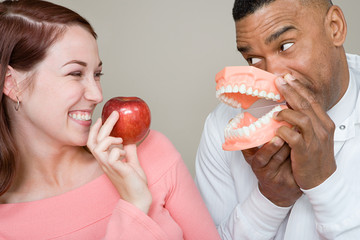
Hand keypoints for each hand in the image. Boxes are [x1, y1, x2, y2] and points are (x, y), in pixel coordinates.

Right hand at [87, 111, 151, 213]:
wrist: (139, 199)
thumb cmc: (135, 183)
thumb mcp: (132, 163)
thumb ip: (129, 151)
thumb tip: (130, 140)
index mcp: (106, 160)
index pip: (94, 142)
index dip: (96, 129)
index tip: (103, 117)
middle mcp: (104, 163)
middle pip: (95, 140)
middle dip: (104, 125)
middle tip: (115, 114)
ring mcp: (109, 167)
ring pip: (98, 147)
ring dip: (109, 138)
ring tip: (121, 139)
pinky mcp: (118, 170)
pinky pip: (111, 156)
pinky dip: (117, 150)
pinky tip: (124, 153)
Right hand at [242, 137, 301, 206]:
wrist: (277, 192)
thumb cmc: (265, 169)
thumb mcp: (252, 159)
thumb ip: (248, 145)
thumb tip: (239, 128)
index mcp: (257, 167)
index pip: (261, 157)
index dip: (269, 148)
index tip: (277, 137)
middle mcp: (268, 175)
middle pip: (277, 158)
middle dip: (285, 144)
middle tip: (293, 131)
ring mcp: (282, 180)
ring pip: (290, 162)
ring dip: (295, 148)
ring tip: (300, 135)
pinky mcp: (294, 184)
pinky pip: (300, 168)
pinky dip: (303, 157)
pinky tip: (306, 147)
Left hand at [274, 74, 336, 189]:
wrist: (323, 180)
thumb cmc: (316, 156)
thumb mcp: (316, 135)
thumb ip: (307, 121)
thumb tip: (291, 106)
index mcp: (325, 122)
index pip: (312, 100)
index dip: (299, 87)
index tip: (288, 77)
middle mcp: (322, 129)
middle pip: (305, 104)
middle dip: (291, 90)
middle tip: (278, 80)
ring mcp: (314, 140)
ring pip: (301, 118)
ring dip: (286, 112)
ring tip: (275, 111)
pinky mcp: (305, 152)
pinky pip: (293, 137)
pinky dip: (283, 130)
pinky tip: (276, 129)